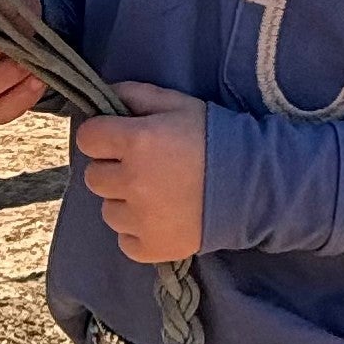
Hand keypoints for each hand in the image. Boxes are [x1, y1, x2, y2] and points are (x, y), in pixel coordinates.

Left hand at [71, 82, 206, 262]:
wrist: (256, 185)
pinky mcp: (151, 247)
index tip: (119, 139)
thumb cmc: (215, 138)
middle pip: (93, 176)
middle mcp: (132, 181)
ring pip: (108, 210)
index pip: (87, 138)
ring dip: (124, 202)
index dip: (102, 136)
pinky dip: (137, 231)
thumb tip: (105, 97)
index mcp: (137, 141)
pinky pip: (125, 240)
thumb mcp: (179, 105)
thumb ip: (136, 95)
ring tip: (157, 195)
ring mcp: (140, 219)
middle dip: (113, 169)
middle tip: (144, 168)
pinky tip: (161, 219)